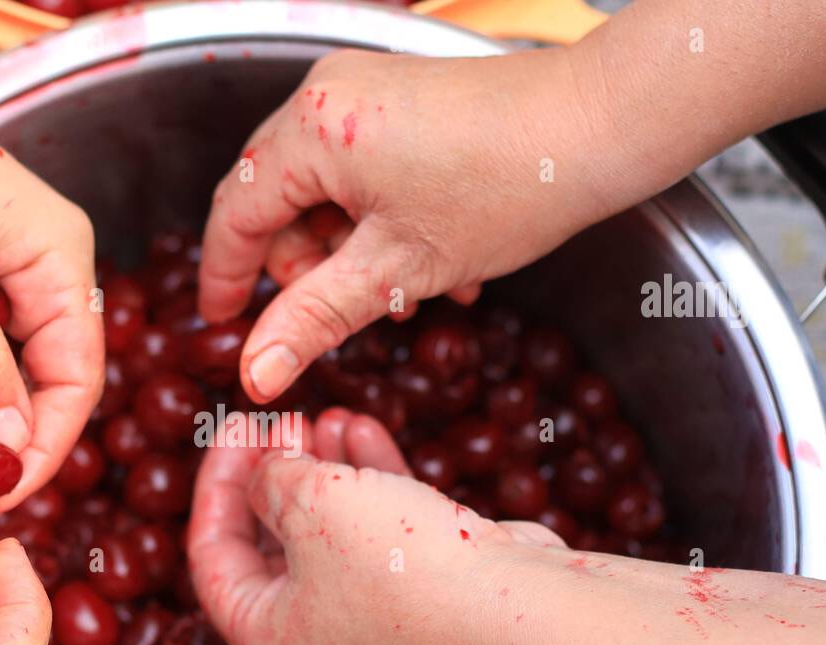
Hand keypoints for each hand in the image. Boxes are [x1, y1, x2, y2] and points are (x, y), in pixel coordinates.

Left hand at [187, 408, 565, 644]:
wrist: (520, 609)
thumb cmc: (401, 565)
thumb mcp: (311, 501)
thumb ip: (269, 478)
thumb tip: (266, 473)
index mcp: (265, 644)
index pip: (213, 554)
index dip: (218, 479)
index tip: (238, 424)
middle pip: (270, 547)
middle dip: (277, 473)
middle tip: (286, 422)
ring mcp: (369, 632)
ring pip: (327, 539)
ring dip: (325, 472)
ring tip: (328, 415)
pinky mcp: (419, 608)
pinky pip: (376, 543)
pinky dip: (367, 489)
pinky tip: (364, 429)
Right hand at [198, 48, 613, 401]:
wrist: (600, 126)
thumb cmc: (508, 186)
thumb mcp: (398, 270)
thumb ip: (314, 319)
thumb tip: (254, 374)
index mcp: (312, 128)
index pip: (236, 212)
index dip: (226, 276)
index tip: (225, 323)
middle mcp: (327, 94)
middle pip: (276, 200)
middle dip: (307, 268)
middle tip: (349, 313)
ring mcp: (364, 90)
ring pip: (322, 192)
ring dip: (352, 252)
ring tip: (409, 292)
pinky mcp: (399, 98)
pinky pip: (359, 169)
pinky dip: (379, 221)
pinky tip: (431, 259)